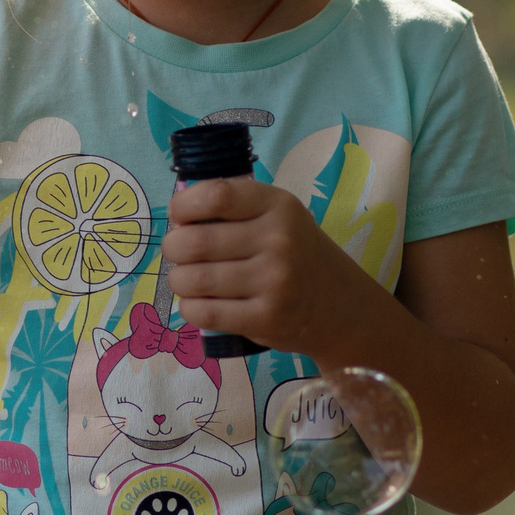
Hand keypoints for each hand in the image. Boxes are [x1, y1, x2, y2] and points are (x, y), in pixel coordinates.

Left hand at [161, 177, 374, 357]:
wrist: (341, 306)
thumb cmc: (296, 254)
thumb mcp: (278, 217)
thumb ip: (235, 209)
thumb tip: (177, 220)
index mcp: (278, 206)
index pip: (216, 196)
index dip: (184, 206)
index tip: (180, 217)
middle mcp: (279, 241)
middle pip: (195, 241)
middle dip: (174, 248)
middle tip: (178, 253)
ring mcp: (274, 282)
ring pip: (194, 279)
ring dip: (178, 280)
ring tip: (187, 280)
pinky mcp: (266, 319)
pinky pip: (205, 313)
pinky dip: (189, 309)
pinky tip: (197, 304)